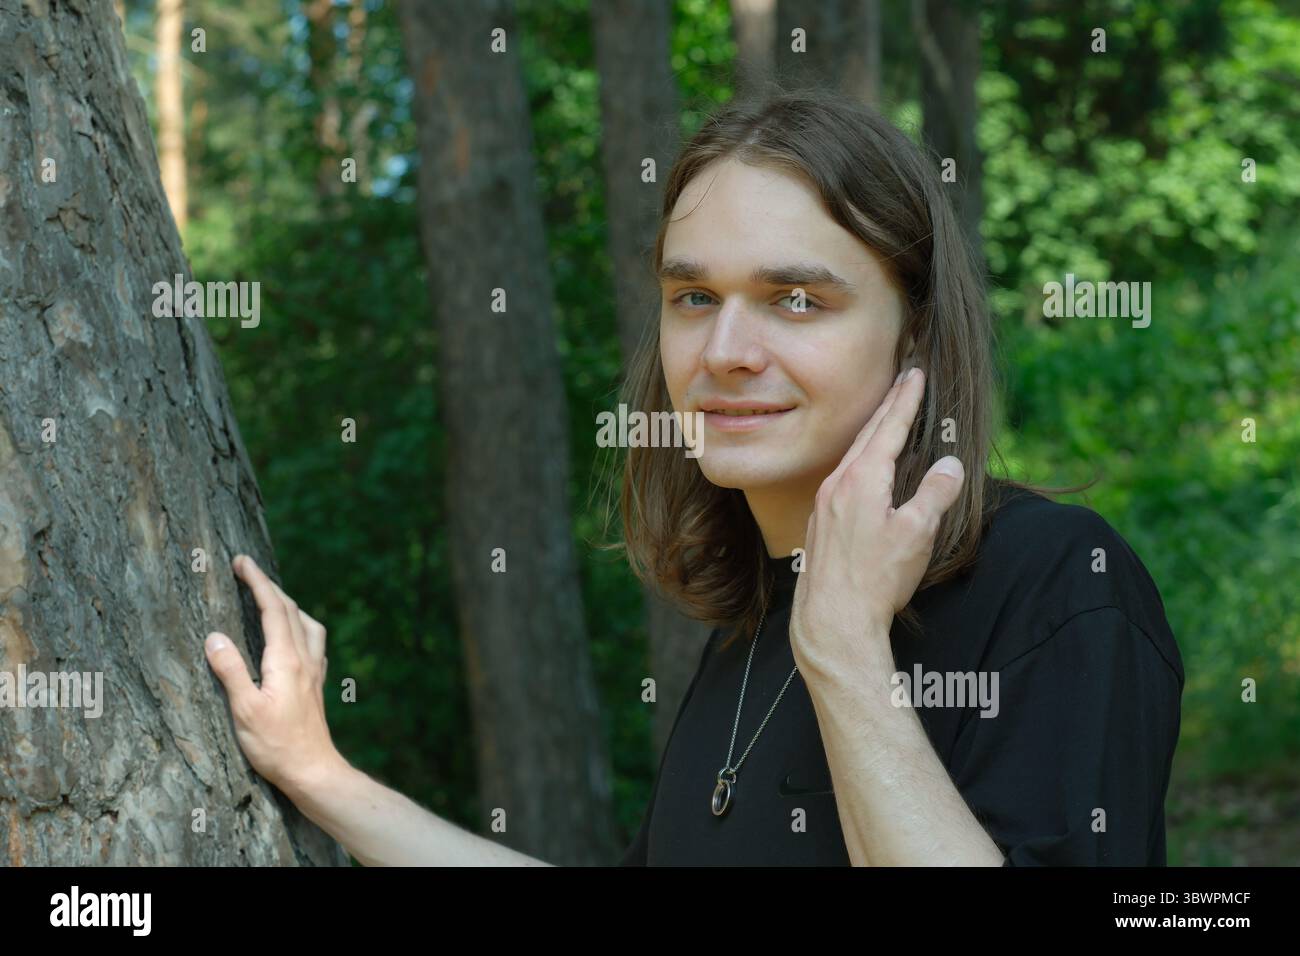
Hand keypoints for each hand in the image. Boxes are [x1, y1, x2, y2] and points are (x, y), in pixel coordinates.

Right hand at [205, 555, 344, 795]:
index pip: (273, 609)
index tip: (242, 561)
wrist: (313, 770)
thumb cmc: (277, 745)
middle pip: (291, 609)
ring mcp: (314, 670)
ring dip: (287, 603)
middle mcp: (305, 659)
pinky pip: (312, 640)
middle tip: (247, 569)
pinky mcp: (316, 683)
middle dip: (269, 585)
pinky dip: (300, 624)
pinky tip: (293, 635)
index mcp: (286, 660)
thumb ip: (230, 671)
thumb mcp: (244, 710)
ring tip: (269, 596)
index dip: (258, 582)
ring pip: (306, 622)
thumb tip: (214, 636)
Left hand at [790, 368, 964, 681]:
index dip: (905, 400)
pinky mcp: (820, 521)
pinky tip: (865, 466)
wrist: (831, 618)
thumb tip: (951, 464)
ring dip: (872, 431)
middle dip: (888, 405)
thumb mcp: (916, 534)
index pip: (889, 428)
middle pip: (867, 434)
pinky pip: (843, 475)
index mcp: (861, 479)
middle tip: (903, 378)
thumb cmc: (875, 579)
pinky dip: (859, 457)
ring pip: (852, 454)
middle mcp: (837, 483)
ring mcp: (824, 502)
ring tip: (888, 414)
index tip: (915, 373)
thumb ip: (935, 494)